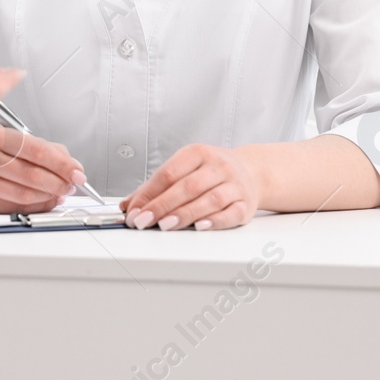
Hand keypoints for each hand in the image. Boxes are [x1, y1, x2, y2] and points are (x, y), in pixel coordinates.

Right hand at [0, 124, 88, 213]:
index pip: (38, 150)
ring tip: (60, 193)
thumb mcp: (2, 138)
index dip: (63, 163)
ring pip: (26, 192)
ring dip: (50, 195)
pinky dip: (35, 205)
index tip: (78, 170)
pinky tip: (44, 201)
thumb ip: (35, 146)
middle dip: (60, 181)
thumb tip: (67, 160)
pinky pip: (14, 206)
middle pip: (34, 173)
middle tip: (73, 184)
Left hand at [120, 143, 263, 229]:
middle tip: (143, 220)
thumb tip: (128, 205)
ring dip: (184, 214)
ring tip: (164, 225)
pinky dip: (215, 221)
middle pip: (187, 187)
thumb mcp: (184, 168)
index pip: (168, 173)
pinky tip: (199, 226)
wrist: (251, 171)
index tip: (133, 210)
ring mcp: (234, 185)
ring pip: (209, 200)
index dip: (148, 193)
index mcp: (197, 153)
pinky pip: (231, 213)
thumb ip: (155, 187)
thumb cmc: (210, 171)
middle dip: (162, 205)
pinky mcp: (246, 204)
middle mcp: (218, 166)